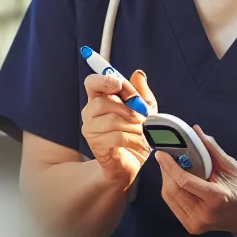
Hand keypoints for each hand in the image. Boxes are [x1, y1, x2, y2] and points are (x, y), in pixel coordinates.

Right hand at [80, 70, 155, 189]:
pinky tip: (141, 143)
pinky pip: (115, 137)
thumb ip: (141, 93)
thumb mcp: (145, 110)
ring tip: (144, 132)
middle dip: (127, 109)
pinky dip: (133, 139)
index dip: (104, 80)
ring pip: (111, 120)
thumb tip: (138, 74)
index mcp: (99, 99)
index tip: (119, 84)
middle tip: (143, 117)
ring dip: (133, 126)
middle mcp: (90, 112)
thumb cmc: (137, 133)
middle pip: (101, 102)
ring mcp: (90, 130)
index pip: (92, 82)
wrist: (134, 162)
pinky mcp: (96, 145)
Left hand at [154, 130, 236, 235]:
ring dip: (166, 180)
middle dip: (165, 171)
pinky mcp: (191, 227)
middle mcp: (204, 214)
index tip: (161, 153)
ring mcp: (196, 224)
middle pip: (173, 189)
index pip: (185, 182)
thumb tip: (196, 130)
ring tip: (168, 166)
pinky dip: (171, 190)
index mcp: (216, 198)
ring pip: (170, 198)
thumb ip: (211, 149)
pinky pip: (173, 205)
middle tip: (164, 156)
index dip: (170, 166)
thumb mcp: (230, 166)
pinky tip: (174, 180)